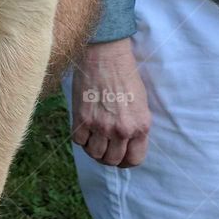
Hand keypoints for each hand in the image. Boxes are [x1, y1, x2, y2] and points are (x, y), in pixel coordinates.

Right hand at [70, 38, 150, 166]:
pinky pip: (78, 141)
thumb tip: (126, 143)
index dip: (125, 161)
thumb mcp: (140, 104)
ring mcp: (101, 126)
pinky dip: (80, 137)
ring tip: (93, 137)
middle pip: (112, 160)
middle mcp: (121, 130)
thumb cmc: (125, 75)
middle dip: (108, 157)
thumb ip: (135, 126)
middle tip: (103, 148)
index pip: (134, 160)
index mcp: (140, 126)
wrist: (105, 56)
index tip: (119, 156)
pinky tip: (84, 127)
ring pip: (94, 154)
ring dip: (93, 148)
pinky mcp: (82, 118)